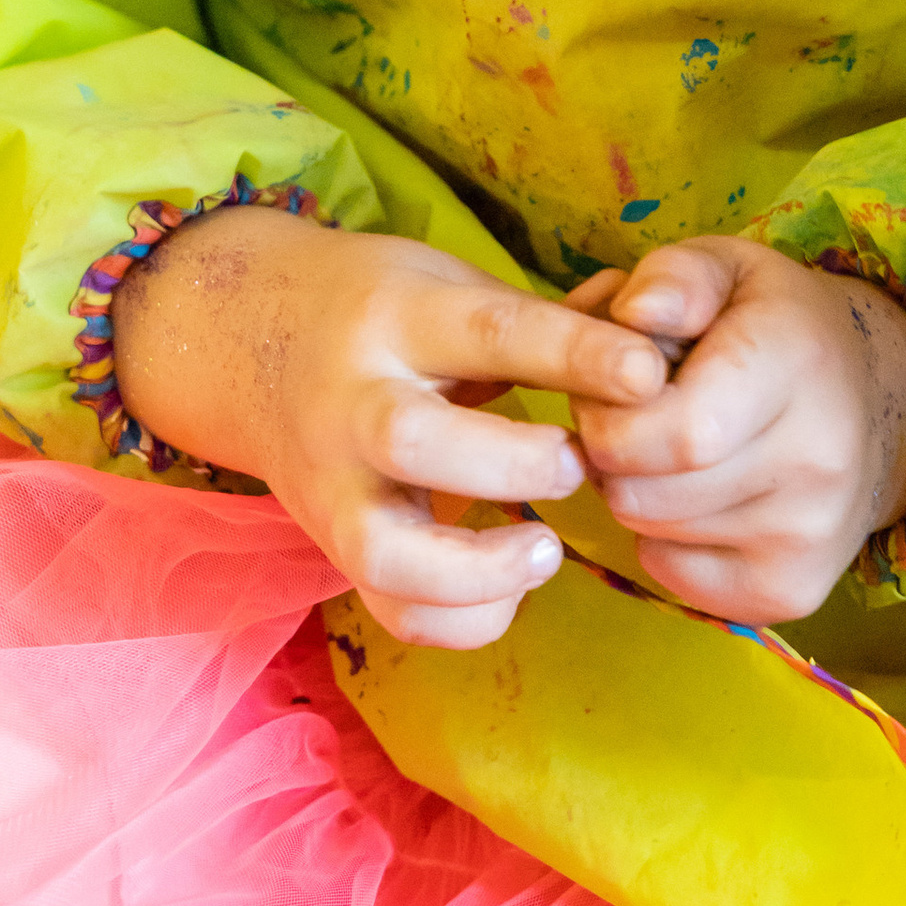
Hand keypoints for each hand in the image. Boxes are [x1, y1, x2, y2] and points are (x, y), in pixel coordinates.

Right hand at [110, 205, 669, 648]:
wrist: (248, 339)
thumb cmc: (383, 311)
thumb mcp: (448, 285)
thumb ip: (543, 322)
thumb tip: (657, 347)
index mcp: (397, 318)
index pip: (491, 332)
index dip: (574, 355)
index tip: (648, 375)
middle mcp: (352, 402)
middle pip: (414, 441)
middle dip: (511, 464)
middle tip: (575, 465)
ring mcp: (333, 484)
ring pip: (384, 548)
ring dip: (475, 567)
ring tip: (544, 553)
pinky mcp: (332, 544)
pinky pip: (388, 608)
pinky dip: (456, 619)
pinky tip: (508, 590)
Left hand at [564, 235, 905, 623]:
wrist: (877, 400)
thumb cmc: (776, 324)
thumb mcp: (728, 267)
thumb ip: (674, 276)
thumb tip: (635, 313)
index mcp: (796, 365)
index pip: (672, 432)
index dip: (610, 411)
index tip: (618, 383)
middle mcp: (817, 461)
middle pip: (639, 489)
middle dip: (610, 449)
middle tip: (635, 413)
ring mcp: (809, 537)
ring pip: (648, 530)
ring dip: (635, 489)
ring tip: (671, 445)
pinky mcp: (792, 591)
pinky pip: (672, 574)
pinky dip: (663, 538)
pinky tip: (699, 493)